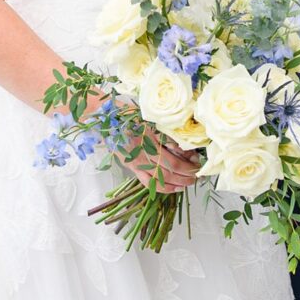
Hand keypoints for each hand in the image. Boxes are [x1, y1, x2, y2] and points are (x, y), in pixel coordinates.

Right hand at [78, 88, 198, 199]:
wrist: (102, 116)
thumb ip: (162, 128)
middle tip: (198, 174)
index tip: (197, 161)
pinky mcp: (131, 166)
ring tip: (189, 182)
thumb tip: (181, 143)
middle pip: (170, 168)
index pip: (173, 155)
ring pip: (161, 177)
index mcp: (149, 136)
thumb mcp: (147, 115)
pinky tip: (174, 188)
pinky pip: (148, 182)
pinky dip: (162, 187)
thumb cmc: (124, 111)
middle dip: (187, 174)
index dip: (187, 162)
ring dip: (178, 182)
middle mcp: (143, 151)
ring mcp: (136, 160)